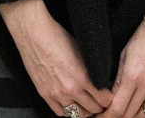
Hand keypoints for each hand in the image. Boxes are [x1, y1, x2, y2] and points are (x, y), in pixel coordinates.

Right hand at [1, 0, 112, 115]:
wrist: (34, 34)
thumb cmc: (59, 37)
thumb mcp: (83, 51)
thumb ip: (93, 68)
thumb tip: (104, 78)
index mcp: (82, 77)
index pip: (104, 99)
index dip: (110, 98)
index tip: (110, 95)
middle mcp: (70, 89)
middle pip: (93, 109)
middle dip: (100, 106)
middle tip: (102, 101)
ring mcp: (56, 94)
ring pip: (77, 114)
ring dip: (86, 111)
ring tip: (89, 105)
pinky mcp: (45, 94)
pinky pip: (61, 113)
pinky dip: (69, 112)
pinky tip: (74, 105)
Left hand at [107, 0, 144, 116]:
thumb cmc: (144, 36)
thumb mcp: (124, 54)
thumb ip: (117, 77)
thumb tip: (109, 95)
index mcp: (132, 76)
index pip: (117, 108)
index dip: (107, 116)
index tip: (101, 116)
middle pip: (130, 114)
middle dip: (117, 116)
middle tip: (110, 115)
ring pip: (144, 113)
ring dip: (132, 115)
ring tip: (125, 113)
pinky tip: (142, 109)